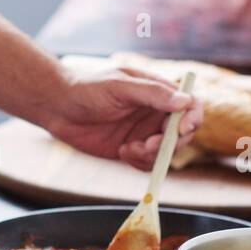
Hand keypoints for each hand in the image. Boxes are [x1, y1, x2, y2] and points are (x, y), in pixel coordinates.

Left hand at [41, 64, 203, 170]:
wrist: (58, 107)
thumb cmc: (87, 88)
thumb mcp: (120, 86)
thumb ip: (152, 94)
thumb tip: (184, 101)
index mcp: (157, 92)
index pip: (190, 104)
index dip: (192, 117)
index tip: (182, 128)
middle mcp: (155, 113)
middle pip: (182, 133)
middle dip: (170, 142)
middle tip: (149, 144)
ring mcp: (144, 132)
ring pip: (166, 152)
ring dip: (153, 155)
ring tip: (129, 148)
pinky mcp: (131, 149)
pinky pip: (148, 163)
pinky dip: (140, 162)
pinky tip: (122, 151)